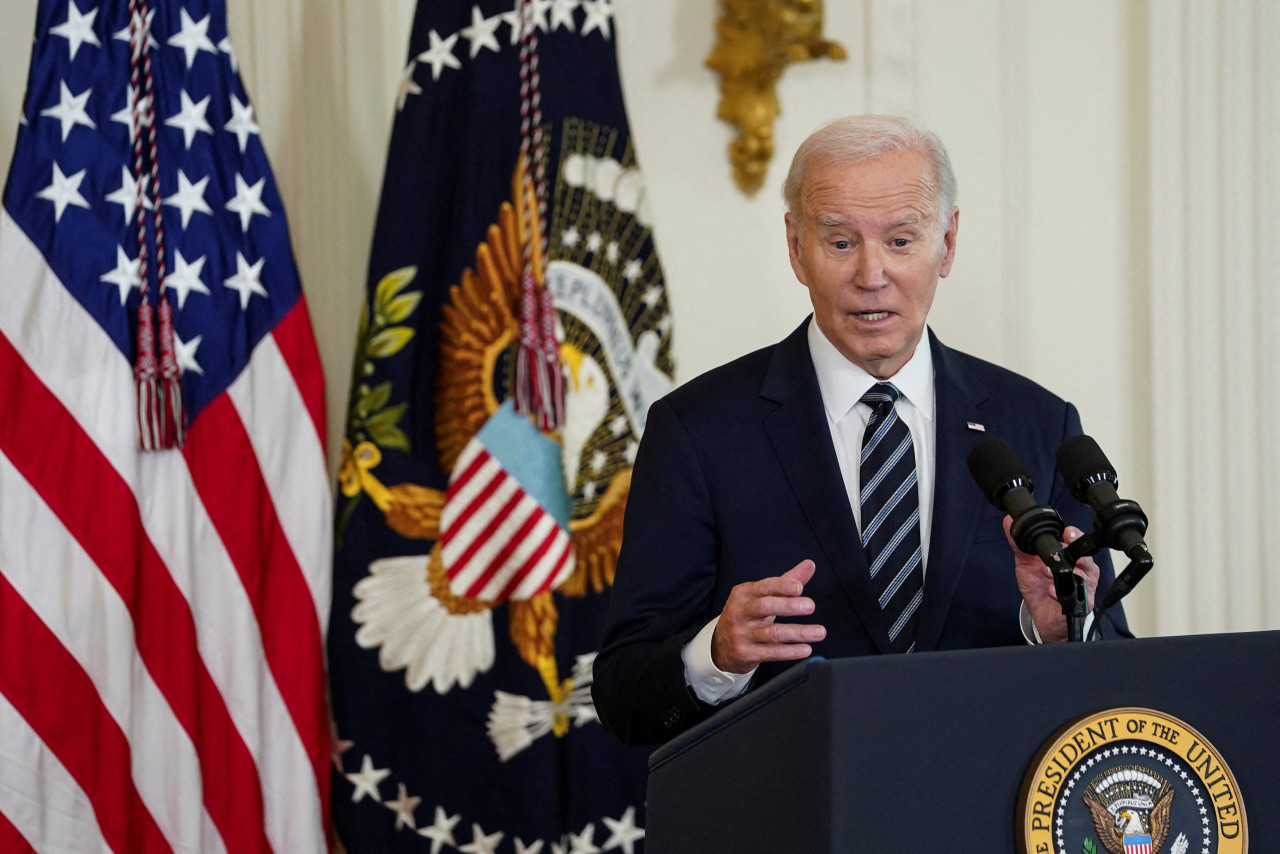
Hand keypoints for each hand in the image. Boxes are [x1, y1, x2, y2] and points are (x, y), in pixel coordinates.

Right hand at [710, 559, 826, 672]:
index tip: (799, 587)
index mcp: (743, 594)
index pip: (763, 587)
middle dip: (788, 606)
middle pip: (764, 607)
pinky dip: (790, 651)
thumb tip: (809, 565)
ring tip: (820, 632)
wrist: (721, 646)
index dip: (781, 586)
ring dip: (798, 632)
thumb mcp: (760, 597)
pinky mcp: (746, 653)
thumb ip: (786, 581)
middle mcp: (740, 613)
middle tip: (810, 606)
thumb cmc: (747, 615)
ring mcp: (742, 634)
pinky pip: (771, 652)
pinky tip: (806, 648)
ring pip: (772, 633)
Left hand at [1003, 516, 1099, 643]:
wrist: (1042, 616)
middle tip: (1054, 553)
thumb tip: (1008, 522)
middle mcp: (1082, 571)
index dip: (1075, 535)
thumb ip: (1019, 543)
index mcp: (1071, 557)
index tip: (1066, 532)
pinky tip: (1050, 592)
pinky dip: (1060, 594)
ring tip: (1045, 572)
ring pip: (1082, 576)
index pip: (1078, 541)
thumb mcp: (1026, 563)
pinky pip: (1074, 598)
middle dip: (1070, 553)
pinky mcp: (1079, 605)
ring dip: (1062, 573)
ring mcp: (1083, 588)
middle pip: (1085, 557)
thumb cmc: (1039, 587)